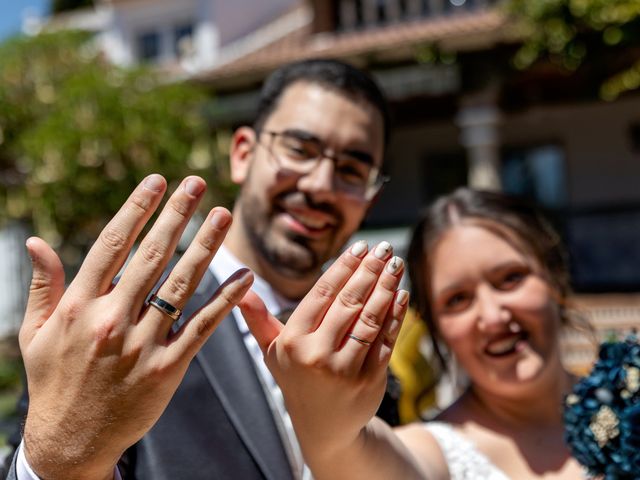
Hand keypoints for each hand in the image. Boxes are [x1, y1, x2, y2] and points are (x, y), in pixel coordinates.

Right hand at [20, 174, 252, 479]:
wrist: (72, 441)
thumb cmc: (53, 382)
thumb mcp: (36, 334)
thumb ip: (43, 286)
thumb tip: (37, 241)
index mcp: (81, 307)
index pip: (113, 245)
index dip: (137, 209)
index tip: (157, 181)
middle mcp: (113, 320)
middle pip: (152, 256)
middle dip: (177, 215)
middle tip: (197, 184)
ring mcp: (143, 344)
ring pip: (181, 285)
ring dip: (205, 247)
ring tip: (223, 215)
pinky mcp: (168, 367)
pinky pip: (202, 326)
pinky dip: (226, 300)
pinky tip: (245, 276)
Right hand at [241, 241, 407, 457]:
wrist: (323, 428)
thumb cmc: (296, 379)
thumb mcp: (272, 352)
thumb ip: (258, 319)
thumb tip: (242, 288)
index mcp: (293, 342)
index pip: (323, 294)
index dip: (344, 267)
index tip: (360, 247)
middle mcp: (318, 356)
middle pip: (349, 302)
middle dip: (369, 270)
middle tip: (383, 248)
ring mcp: (346, 369)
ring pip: (370, 319)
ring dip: (386, 287)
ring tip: (394, 264)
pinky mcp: (370, 380)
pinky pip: (385, 339)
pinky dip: (395, 315)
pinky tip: (401, 294)